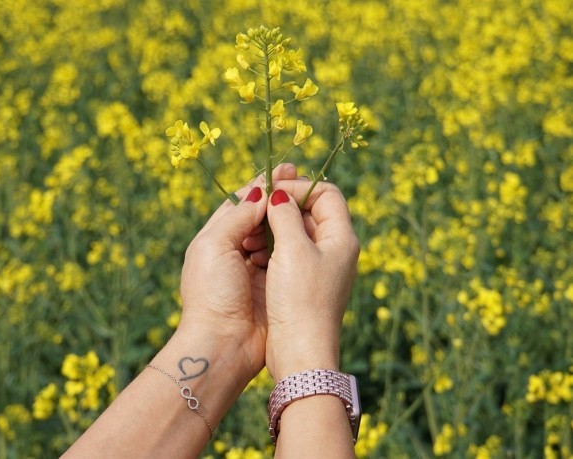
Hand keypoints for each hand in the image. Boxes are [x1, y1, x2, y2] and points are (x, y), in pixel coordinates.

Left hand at [177, 164, 297, 383]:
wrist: (223, 344)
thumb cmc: (212, 292)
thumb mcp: (215, 245)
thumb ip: (238, 215)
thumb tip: (261, 191)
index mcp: (215, 237)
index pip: (241, 201)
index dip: (263, 184)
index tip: (287, 169)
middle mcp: (234, 249)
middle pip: (260, 215)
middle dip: (279, 197)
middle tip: (303, 180)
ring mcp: (255, 267)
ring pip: (275, 233)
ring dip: (288, 218)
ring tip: (307, 203)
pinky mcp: (272, 284)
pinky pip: (286, 255)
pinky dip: (294, 242)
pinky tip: (308, 231)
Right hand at [264, 182, 358, 380]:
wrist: (301, 353)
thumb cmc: (299, 300)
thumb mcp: (292, 250)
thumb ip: (286, 215)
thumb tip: (279, 194)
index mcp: (341, 238)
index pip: (325, 193)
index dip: (299, 187)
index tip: (272, 192)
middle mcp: (336, 249)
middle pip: (312, 210)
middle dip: (284, 205)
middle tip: (257, 209)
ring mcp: (321, 267)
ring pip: (298, 232)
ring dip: (275, 227)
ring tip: (253, 235)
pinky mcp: (306, 283)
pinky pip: (290, 253)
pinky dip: (273, 247)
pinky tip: (255, 253)